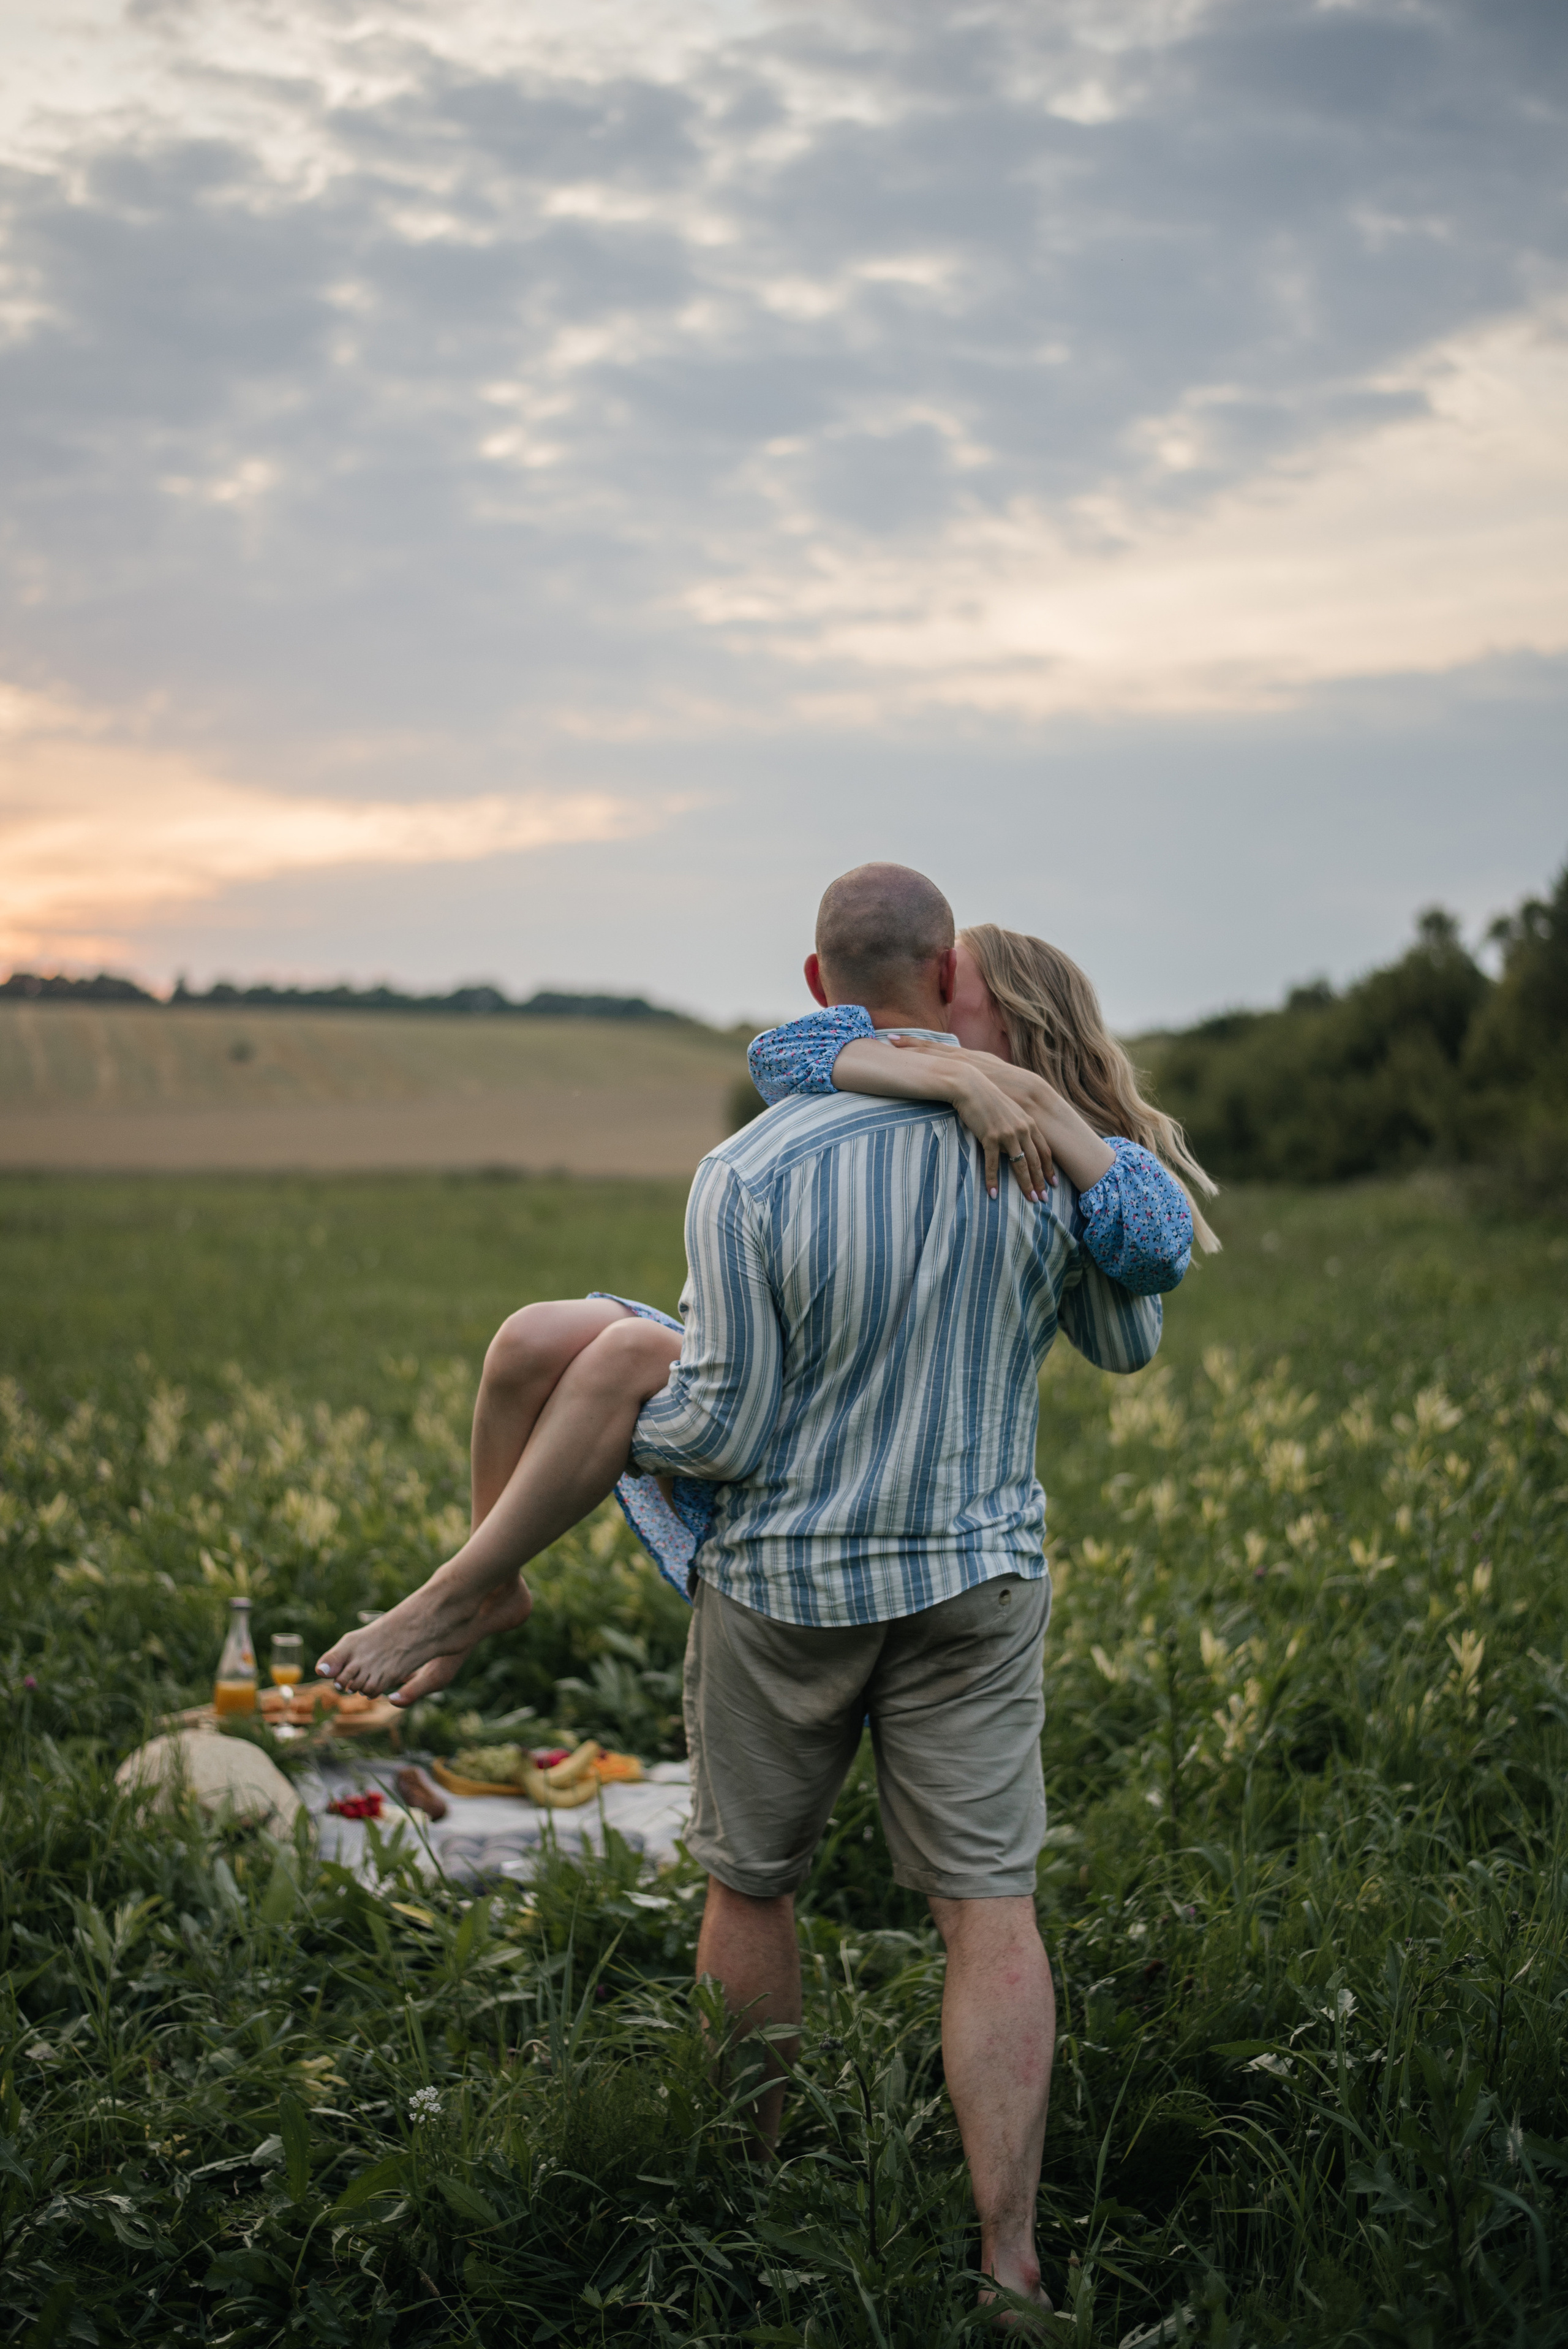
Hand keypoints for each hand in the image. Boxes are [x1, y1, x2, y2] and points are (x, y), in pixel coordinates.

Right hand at [887, 1035, 1114, 1193]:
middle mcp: (1021, 1129)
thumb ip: (1018, 1124)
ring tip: (1029, 1200)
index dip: (1049, 1168)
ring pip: (1020, 1165)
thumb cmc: (987, 1097)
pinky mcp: (989, 1137)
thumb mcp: (1009, 1109)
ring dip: (1026, 1185)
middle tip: (1043, 1199)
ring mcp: (1006, 1134)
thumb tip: (1020, 1140)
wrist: (970, 1085)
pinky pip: (992, 1164)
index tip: (1053, 1183)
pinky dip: (992, 1181)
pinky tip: (993, 1194)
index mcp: (1028, 1123)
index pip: (1044, 1150)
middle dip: (1040, 1182)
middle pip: (1035, 1161)